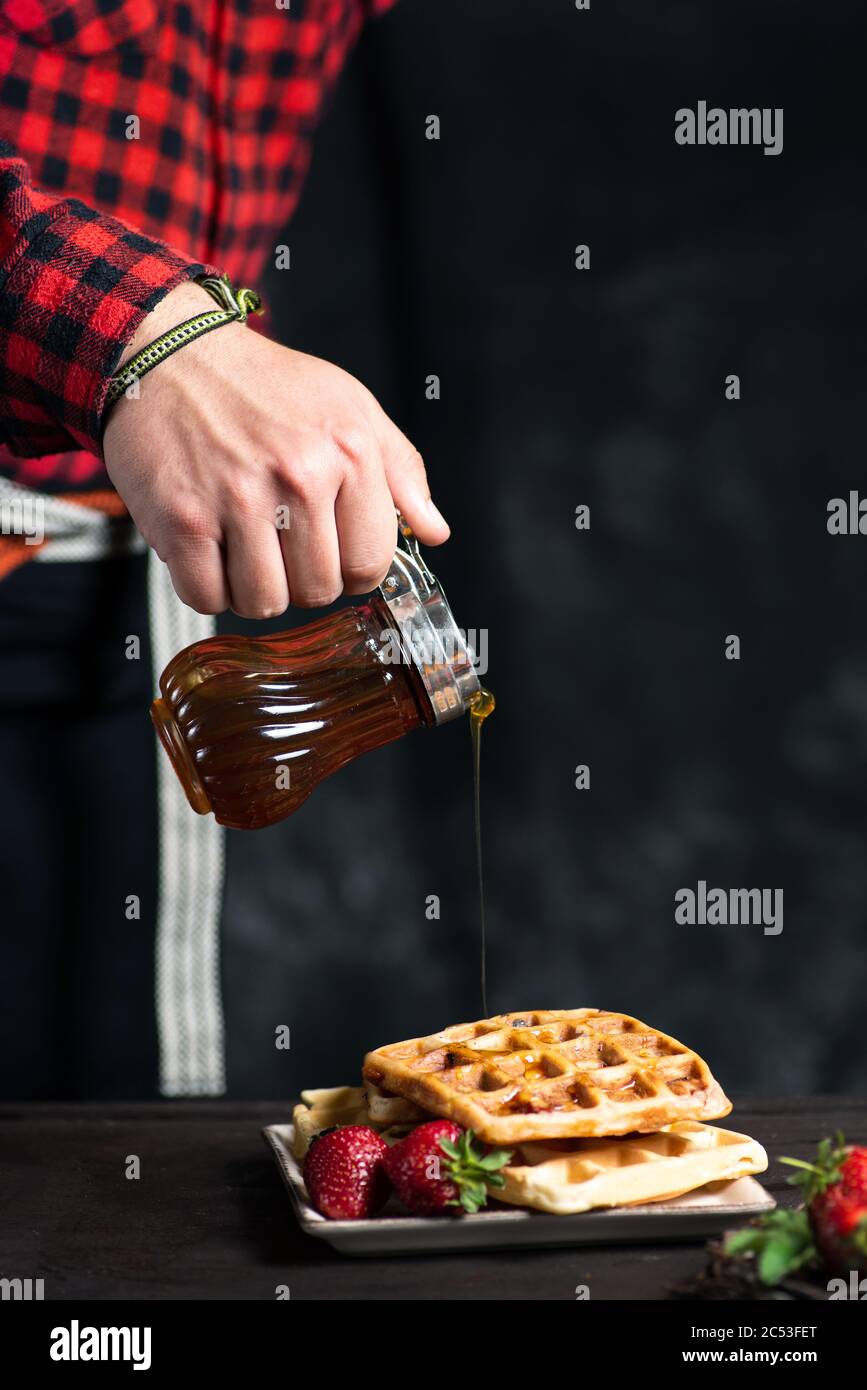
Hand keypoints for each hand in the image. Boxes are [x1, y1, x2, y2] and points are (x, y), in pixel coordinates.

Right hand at [102, 281, 448, 615]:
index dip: (350, 569)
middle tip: (280, 544)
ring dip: (253, 588)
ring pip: (264, 602)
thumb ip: (401, 472)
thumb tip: (434, 533)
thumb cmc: (265, 386)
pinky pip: (206, 596)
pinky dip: (206, 587)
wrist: (172, 356)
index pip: (370, 563)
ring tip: (244, 547)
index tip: (330, 552)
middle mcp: (299, 477)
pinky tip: (209, 550)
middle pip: (317, 590)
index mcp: (349, 454)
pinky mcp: (181, 518)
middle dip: (301, 579)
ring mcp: (237, 500)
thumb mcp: (351, 408)